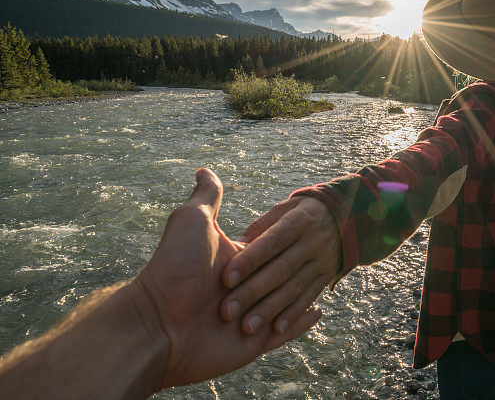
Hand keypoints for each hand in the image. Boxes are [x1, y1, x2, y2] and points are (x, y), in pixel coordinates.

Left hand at [135, 169, 321, 389]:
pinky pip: (290, 330)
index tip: (294, 232)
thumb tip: (203, 169)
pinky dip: (303, 322)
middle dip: (279, 276)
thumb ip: (206, 197)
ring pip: (288, 300)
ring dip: (292, 298)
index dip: (276, 243)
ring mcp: (255, 315)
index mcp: (239, 258)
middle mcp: (248, 285)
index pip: (270, 246)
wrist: (157, 325)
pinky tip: (319, 311)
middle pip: (281, 274)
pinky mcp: (258, 343)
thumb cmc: (173, 268)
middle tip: (290, 269)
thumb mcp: (191, 222)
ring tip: (314, 289)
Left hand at [219, 196, 341, 335]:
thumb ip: (261, 227)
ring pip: (293, 288)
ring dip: (270, 309)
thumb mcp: (285, 208)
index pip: (271, 243)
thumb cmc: (302, 212)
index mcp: (298, 222)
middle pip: (280, 270)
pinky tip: (277, 330)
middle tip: (227, 310)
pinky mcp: (326, 278)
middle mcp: (312, 244)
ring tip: (247, 327)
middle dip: (253, 291)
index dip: (249, 261)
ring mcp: (321, 263)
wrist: (348, 215)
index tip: (226, 278)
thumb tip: (235, 247)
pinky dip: (294, 316)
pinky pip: (309, 298)